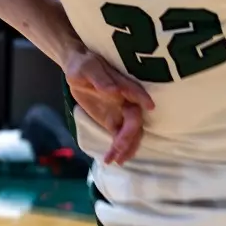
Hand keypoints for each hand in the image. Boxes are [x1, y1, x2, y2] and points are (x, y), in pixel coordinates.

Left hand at [64, 48, 153, 164]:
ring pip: (131, 133)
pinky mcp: (112, 122)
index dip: (143, 99)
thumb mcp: (88, 68)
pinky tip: (110, 160)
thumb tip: (114, 91)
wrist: (76, 69)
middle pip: (135, 120)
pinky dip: (117, 150)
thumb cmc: (83, 64)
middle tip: (118, 148)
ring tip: (116, 161)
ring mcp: (121, 113)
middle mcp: (127, 101)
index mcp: (123, 85)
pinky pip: (119, 138)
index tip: (149, 107)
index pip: (136, 93)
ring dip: (126, 148)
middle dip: (129, 135)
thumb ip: (100, 79)